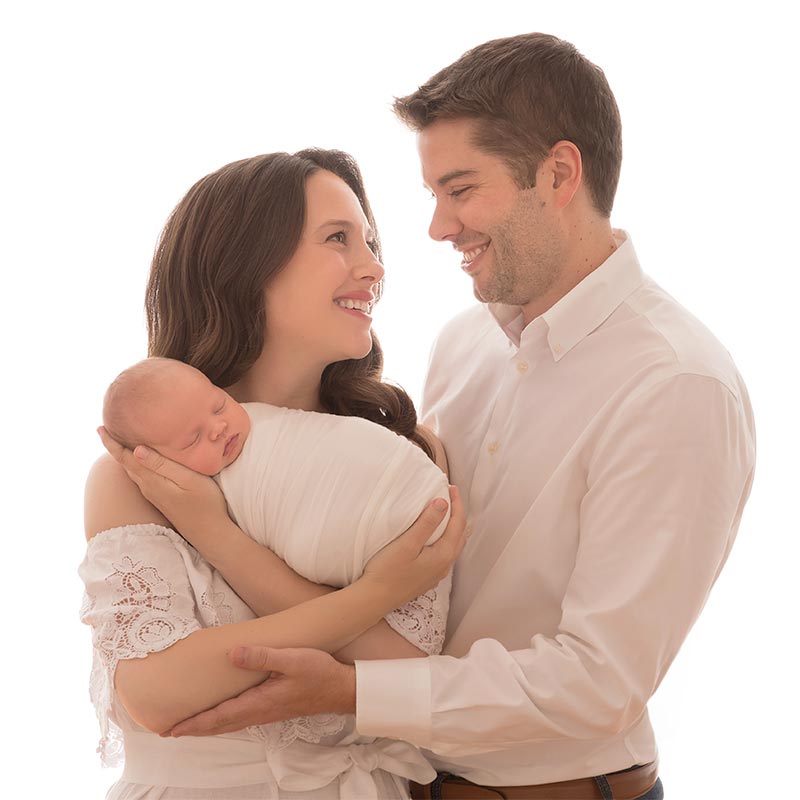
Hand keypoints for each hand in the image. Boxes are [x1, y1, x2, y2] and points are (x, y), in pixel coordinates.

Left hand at [98, 426, 228, 538]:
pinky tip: (141, 458)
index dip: (111, 442)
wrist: (210, 534)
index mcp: (151, 480)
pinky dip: (135, 463)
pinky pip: (141, 476)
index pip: (124, 457)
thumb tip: (136, 449)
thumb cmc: (205, 503)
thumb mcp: (187, 480)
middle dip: (114, 446)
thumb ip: (162, 465)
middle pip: (125, 463)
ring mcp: (153, 494)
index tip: (99, 427)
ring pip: (132, 470)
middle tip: (106, 428)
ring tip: (120, 439)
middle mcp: (147, 487)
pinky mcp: (161, 498)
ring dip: (124, 455)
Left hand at [164, 646, 354, 736]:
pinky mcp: (274, 707)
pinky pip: (241, 718)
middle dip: (194, 728)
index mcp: (259, 702)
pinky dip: (224, 720)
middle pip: (220, 725)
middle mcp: (259, 712)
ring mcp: (267, 712)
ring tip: (190, 725)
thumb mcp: (292, 659)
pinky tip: (224, 714)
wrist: (341, 690)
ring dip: (208, 725)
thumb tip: (233, 653)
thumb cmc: (319, 673)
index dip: (194, 723)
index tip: (171, 729)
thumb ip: (262, 656)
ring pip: (230, 723)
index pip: (219, 717)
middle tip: (169, 730)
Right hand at [363, 485, 464, 605]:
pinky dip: (445, 540)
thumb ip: (427, 523)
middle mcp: (444, 566)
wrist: (374, 599)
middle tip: (451, 497)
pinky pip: (444, 555)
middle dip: (457, 515)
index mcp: (443, 555)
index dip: (457, 504)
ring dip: (452, 528)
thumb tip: (443, 502)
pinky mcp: (427, 578)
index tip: (452, 487)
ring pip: (453, 546)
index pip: (458, 524)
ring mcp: (436, 574)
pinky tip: (434, 538)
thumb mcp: (407, 544)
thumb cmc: (388, 571)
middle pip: (459, 535)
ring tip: (445, 514)